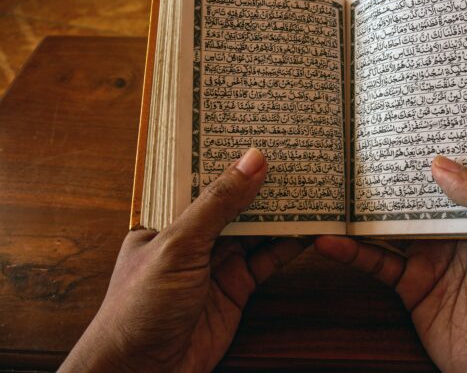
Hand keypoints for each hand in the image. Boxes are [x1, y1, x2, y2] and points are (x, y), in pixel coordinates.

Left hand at [60, 148, 304, 372]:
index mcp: (168, 217)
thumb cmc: (141, 304)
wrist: (144, 371)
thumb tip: (252, 160)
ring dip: (280, 212)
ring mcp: (217, 262)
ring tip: (310, 185)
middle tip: (295, 155)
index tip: (260, 132)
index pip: (202, 177)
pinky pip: (267, 259)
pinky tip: (308, 229)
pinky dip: (288, 245)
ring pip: (256, 229)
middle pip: (234, 202)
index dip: (229, 156)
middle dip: (261, 182)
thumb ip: (218, 203)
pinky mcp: (238, 287)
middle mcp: (194, 236)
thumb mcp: (179, 244)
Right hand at [315, 156, 466, 371]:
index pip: (458, 169)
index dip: (434, 146)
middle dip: (389, 173)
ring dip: (361, 211)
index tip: (404, 124)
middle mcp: (456, 228)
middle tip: (354, 148)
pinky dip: (352, 252)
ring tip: (331, 191)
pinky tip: (329, 242)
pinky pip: (377, 262)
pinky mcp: (411, 284)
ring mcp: (430, 255)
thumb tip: (441, 164)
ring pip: (389, 224)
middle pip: (415, 194)